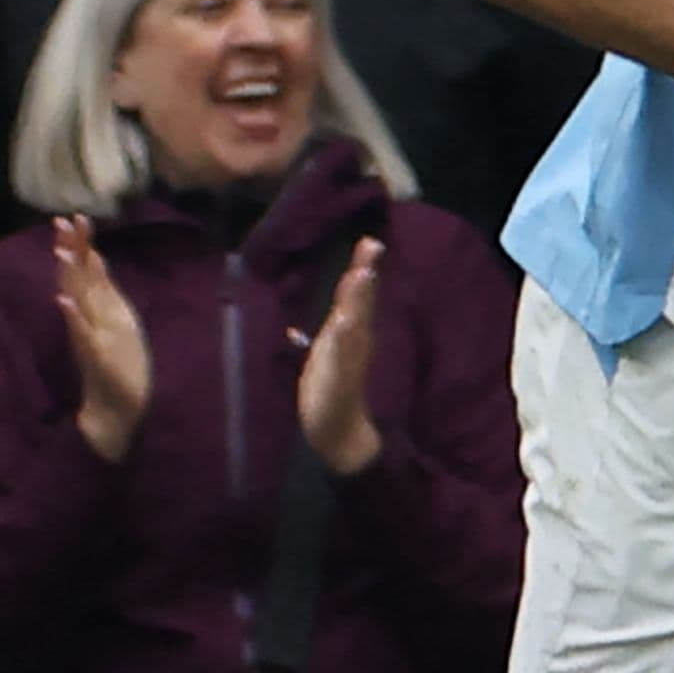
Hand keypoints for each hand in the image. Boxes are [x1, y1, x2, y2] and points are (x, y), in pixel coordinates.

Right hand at [54, 217, 152, 461]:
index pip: (88, 270)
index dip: (82, 244)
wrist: (116, 410)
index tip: (75, 215)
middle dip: (72, 249)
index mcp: (99, 310)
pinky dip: (73, 318)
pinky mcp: (95, 358)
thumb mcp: (117, 321)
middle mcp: (91, 319)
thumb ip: (104, 292)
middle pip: (78, 278)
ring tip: (62, 250)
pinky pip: (81, 335)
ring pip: (77, 300)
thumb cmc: (118, 364)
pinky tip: (63, 302)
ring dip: (70, 276)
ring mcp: (91, 338)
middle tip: (62, 219)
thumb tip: (97, 258)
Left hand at [296, 236, 385, 476]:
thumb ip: (322, 338)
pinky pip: (343, 350)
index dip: (360, 269)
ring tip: (362, 269)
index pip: (355, 296)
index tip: (367, 241)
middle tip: (371, 243)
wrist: (339, 432)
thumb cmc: (328, 394)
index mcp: (349, 334)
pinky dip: (345, 333)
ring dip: (359, 294)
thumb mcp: (322, 360)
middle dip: (364, 272)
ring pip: (356, 319)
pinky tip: (344, 318)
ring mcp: (350, 356)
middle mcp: (355, 339)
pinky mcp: (341, 375)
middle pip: (361, 301)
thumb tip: (302, 326)